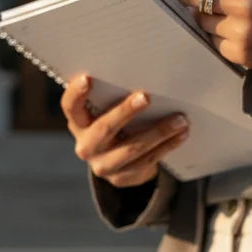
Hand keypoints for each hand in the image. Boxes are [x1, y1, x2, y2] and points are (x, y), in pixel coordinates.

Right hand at [61, 73, 188, 187]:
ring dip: (159, 132)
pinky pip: (147, 161)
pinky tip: (181, 134)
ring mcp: (103, 166)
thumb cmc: (113, 122)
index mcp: (78, 123)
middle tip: (146, 97)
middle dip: (125, 112)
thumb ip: (112, 97)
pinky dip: (167, 146)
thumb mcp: (105, 111)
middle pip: (104, 129)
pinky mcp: (122, 178)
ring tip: (180, 119)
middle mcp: (86, 146)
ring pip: (132, 149)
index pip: (70, 107)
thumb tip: (142, 73)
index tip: (87, 78)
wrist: (115, 161)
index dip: (76, 94)